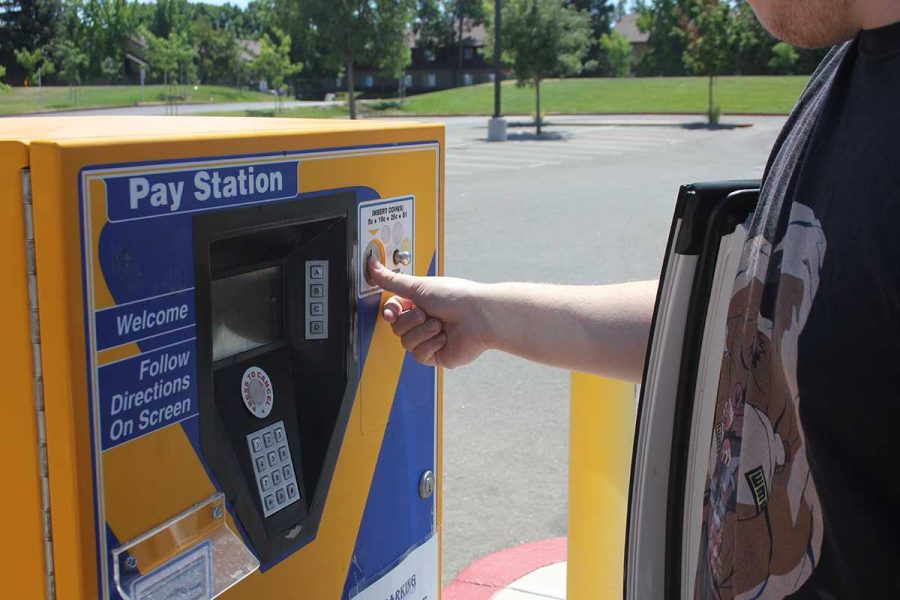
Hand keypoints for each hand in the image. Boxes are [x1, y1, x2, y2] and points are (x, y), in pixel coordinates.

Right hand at [368, 257, 489, 367]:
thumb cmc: (456, 297)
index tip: (393, 312)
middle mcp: (424, 320)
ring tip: (439, 325)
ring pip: (406, 342)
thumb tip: (371, 264)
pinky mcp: (437, 355)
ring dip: (422, 332)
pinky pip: (419, 355)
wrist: (480, 317)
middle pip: (397, 328)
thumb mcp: (418, 286)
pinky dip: (431, 344)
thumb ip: (392, 280)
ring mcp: (430, 339)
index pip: (393, 310)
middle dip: (411, 321)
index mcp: (419, 302)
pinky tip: (445, 337)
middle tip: (426, 314)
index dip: (391, 312)